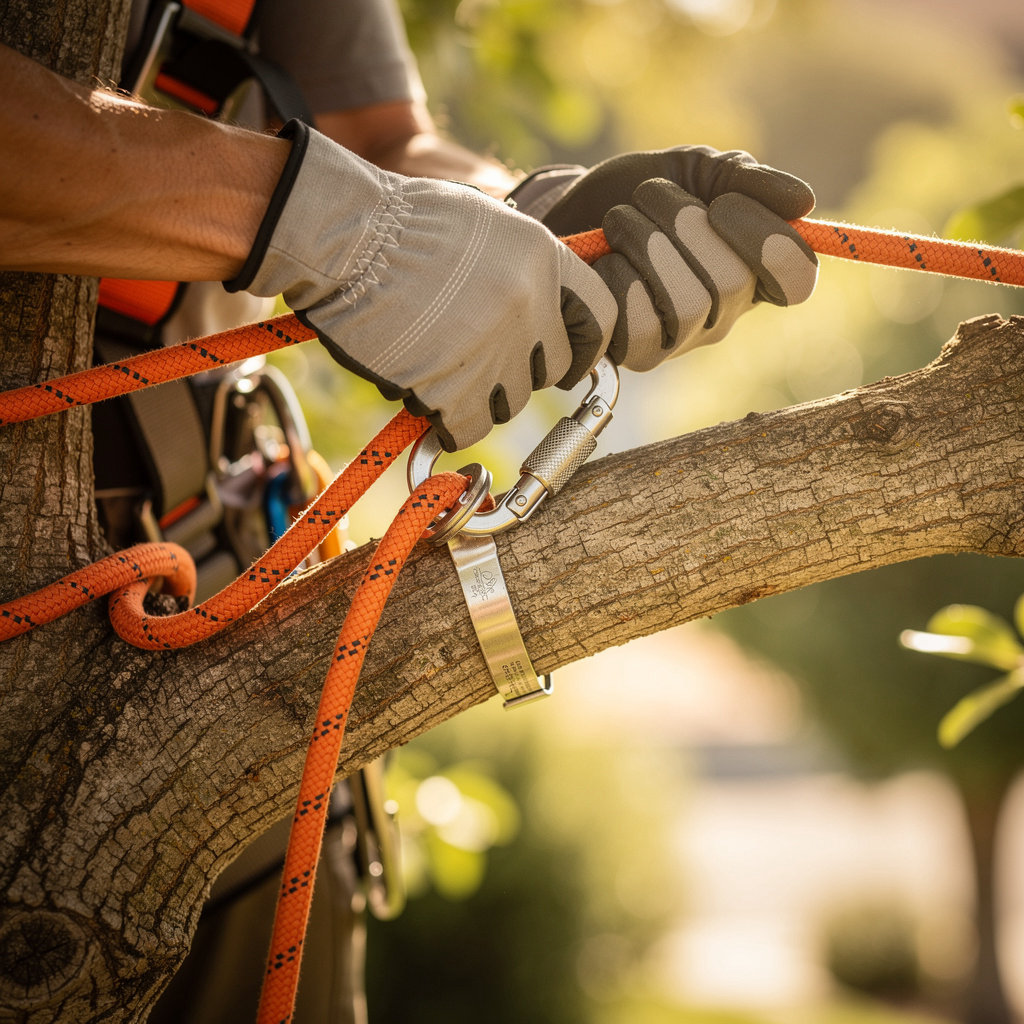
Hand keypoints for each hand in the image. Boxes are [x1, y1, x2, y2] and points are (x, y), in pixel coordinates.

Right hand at [228, 121, 615, 450]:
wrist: (345, 240)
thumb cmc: (405, 224)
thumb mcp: (488, 223)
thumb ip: (528, 265)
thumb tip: (551, 305)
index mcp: (544, 260)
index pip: (599, 319)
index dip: (586, 346)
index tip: (568, 360)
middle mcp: (529, 308)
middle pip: (552, 368)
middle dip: (523, 369)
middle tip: (482, 358)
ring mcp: (492, 352)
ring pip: (510, 401)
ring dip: (481, 393)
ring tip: (440, 364)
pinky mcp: (452, 389)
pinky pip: (468, 427)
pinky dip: (449, 420)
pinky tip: (427, 396)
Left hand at [511, 147, 817, 370]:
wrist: (566, 212)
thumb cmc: (636, 194)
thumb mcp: (692, 170)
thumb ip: (744, 180)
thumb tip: (803, 201)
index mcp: (753, 269)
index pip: (796, 279)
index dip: (768, 243)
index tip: (723, 202)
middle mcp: (722, 314)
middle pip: (734, 284)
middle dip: (685, 223)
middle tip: (652, 195)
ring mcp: (678, 340)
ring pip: (688, 305)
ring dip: (647, 243)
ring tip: (621, 220)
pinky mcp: (632, 354)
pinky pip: (639, 324)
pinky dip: (616, 276)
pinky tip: (602, 262)